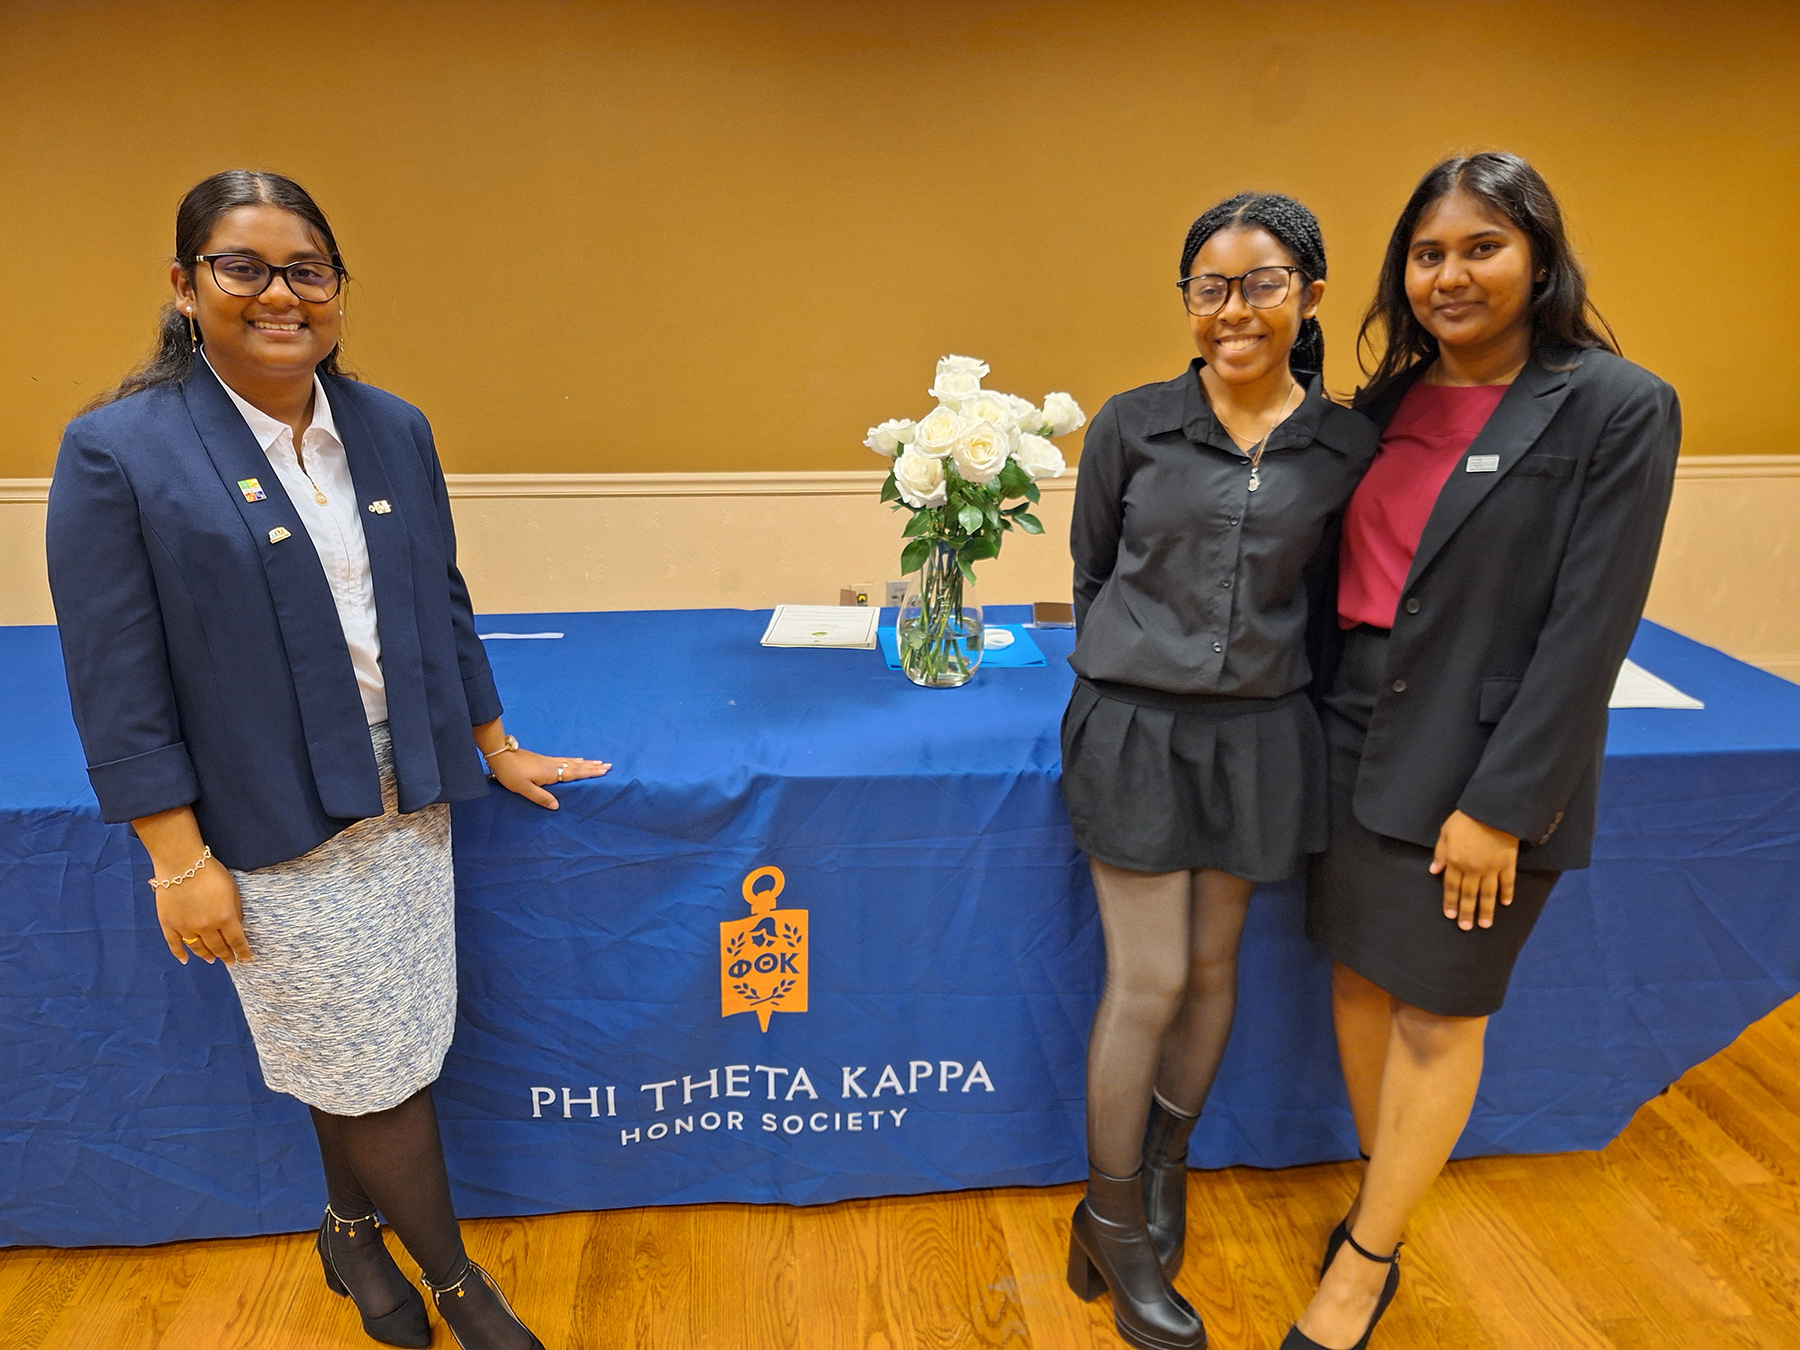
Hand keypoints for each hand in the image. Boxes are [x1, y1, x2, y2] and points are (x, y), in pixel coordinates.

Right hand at [156, 861, 251, 965]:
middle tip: (230, 961)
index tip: (246, 958)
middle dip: (226, 956)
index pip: (236, 941)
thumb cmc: (211, 872)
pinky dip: (179, 954)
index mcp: (224, 918)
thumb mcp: (233, 890)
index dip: (242, 951)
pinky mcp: (169, 924)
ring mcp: (185, 927)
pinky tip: (185, 960)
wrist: (181, 863)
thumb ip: (235, 910)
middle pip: (217, 947)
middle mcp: (205, 927)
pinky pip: (174, 945)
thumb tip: (236, 926)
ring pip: (197, 948)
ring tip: (212, 959)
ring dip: (206, 956)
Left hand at [490, 747, 610, 809]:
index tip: (604, 771)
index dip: (590, 773)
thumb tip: (557, 806)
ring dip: (585, 763)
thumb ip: (541, 797)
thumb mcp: (524, 789)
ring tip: (597, 762)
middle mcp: (552, 765)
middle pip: (576, 766)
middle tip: (607, 765)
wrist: (500, 755)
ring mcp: (548, 761)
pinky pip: (564, 760)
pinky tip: (575, 759)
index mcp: (551, 773)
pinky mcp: (543, 760)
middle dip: (592, 766)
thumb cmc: (511, 773)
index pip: (575, 773)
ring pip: (571, 762)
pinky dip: (574, 760)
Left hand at [1430, 810, 1518, 930]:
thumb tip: (1434, 871)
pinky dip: (1507, 893)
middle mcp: (1473, 869)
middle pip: (1469, 895)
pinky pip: (1507, 882)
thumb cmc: (1465, 819)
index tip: (1450, 916)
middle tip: (1466, 927)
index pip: (1451, 887)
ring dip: (1486, 910)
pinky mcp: (1508, 863)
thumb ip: (1440, 853)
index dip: (1450, 902)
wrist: (1492, 810)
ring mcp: (1492, 867)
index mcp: (1456, 861)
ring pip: (1488, 894)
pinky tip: (1505, 903)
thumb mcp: (1445, 833)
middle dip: (1466, 912)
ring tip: (1485, 924)